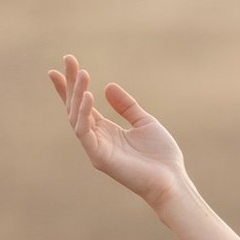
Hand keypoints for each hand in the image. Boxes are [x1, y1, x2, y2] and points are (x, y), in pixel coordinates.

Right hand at [47, 54, 187, 207]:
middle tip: (69, 59)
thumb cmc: (161, 156)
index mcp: (106, 130)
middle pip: (76, 106)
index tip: (67, 64)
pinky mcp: (99, 157)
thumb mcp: (144, 122)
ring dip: (77, 94)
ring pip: (77, 117)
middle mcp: (97, 138)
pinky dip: (84, 113)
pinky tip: (88, 96)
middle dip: (70, 83)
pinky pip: (84, 132)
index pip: (83, 104)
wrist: (172, 181)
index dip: (72, 85)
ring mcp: (96, 148)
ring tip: (82, 74)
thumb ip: (126, 106)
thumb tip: (107, 86)